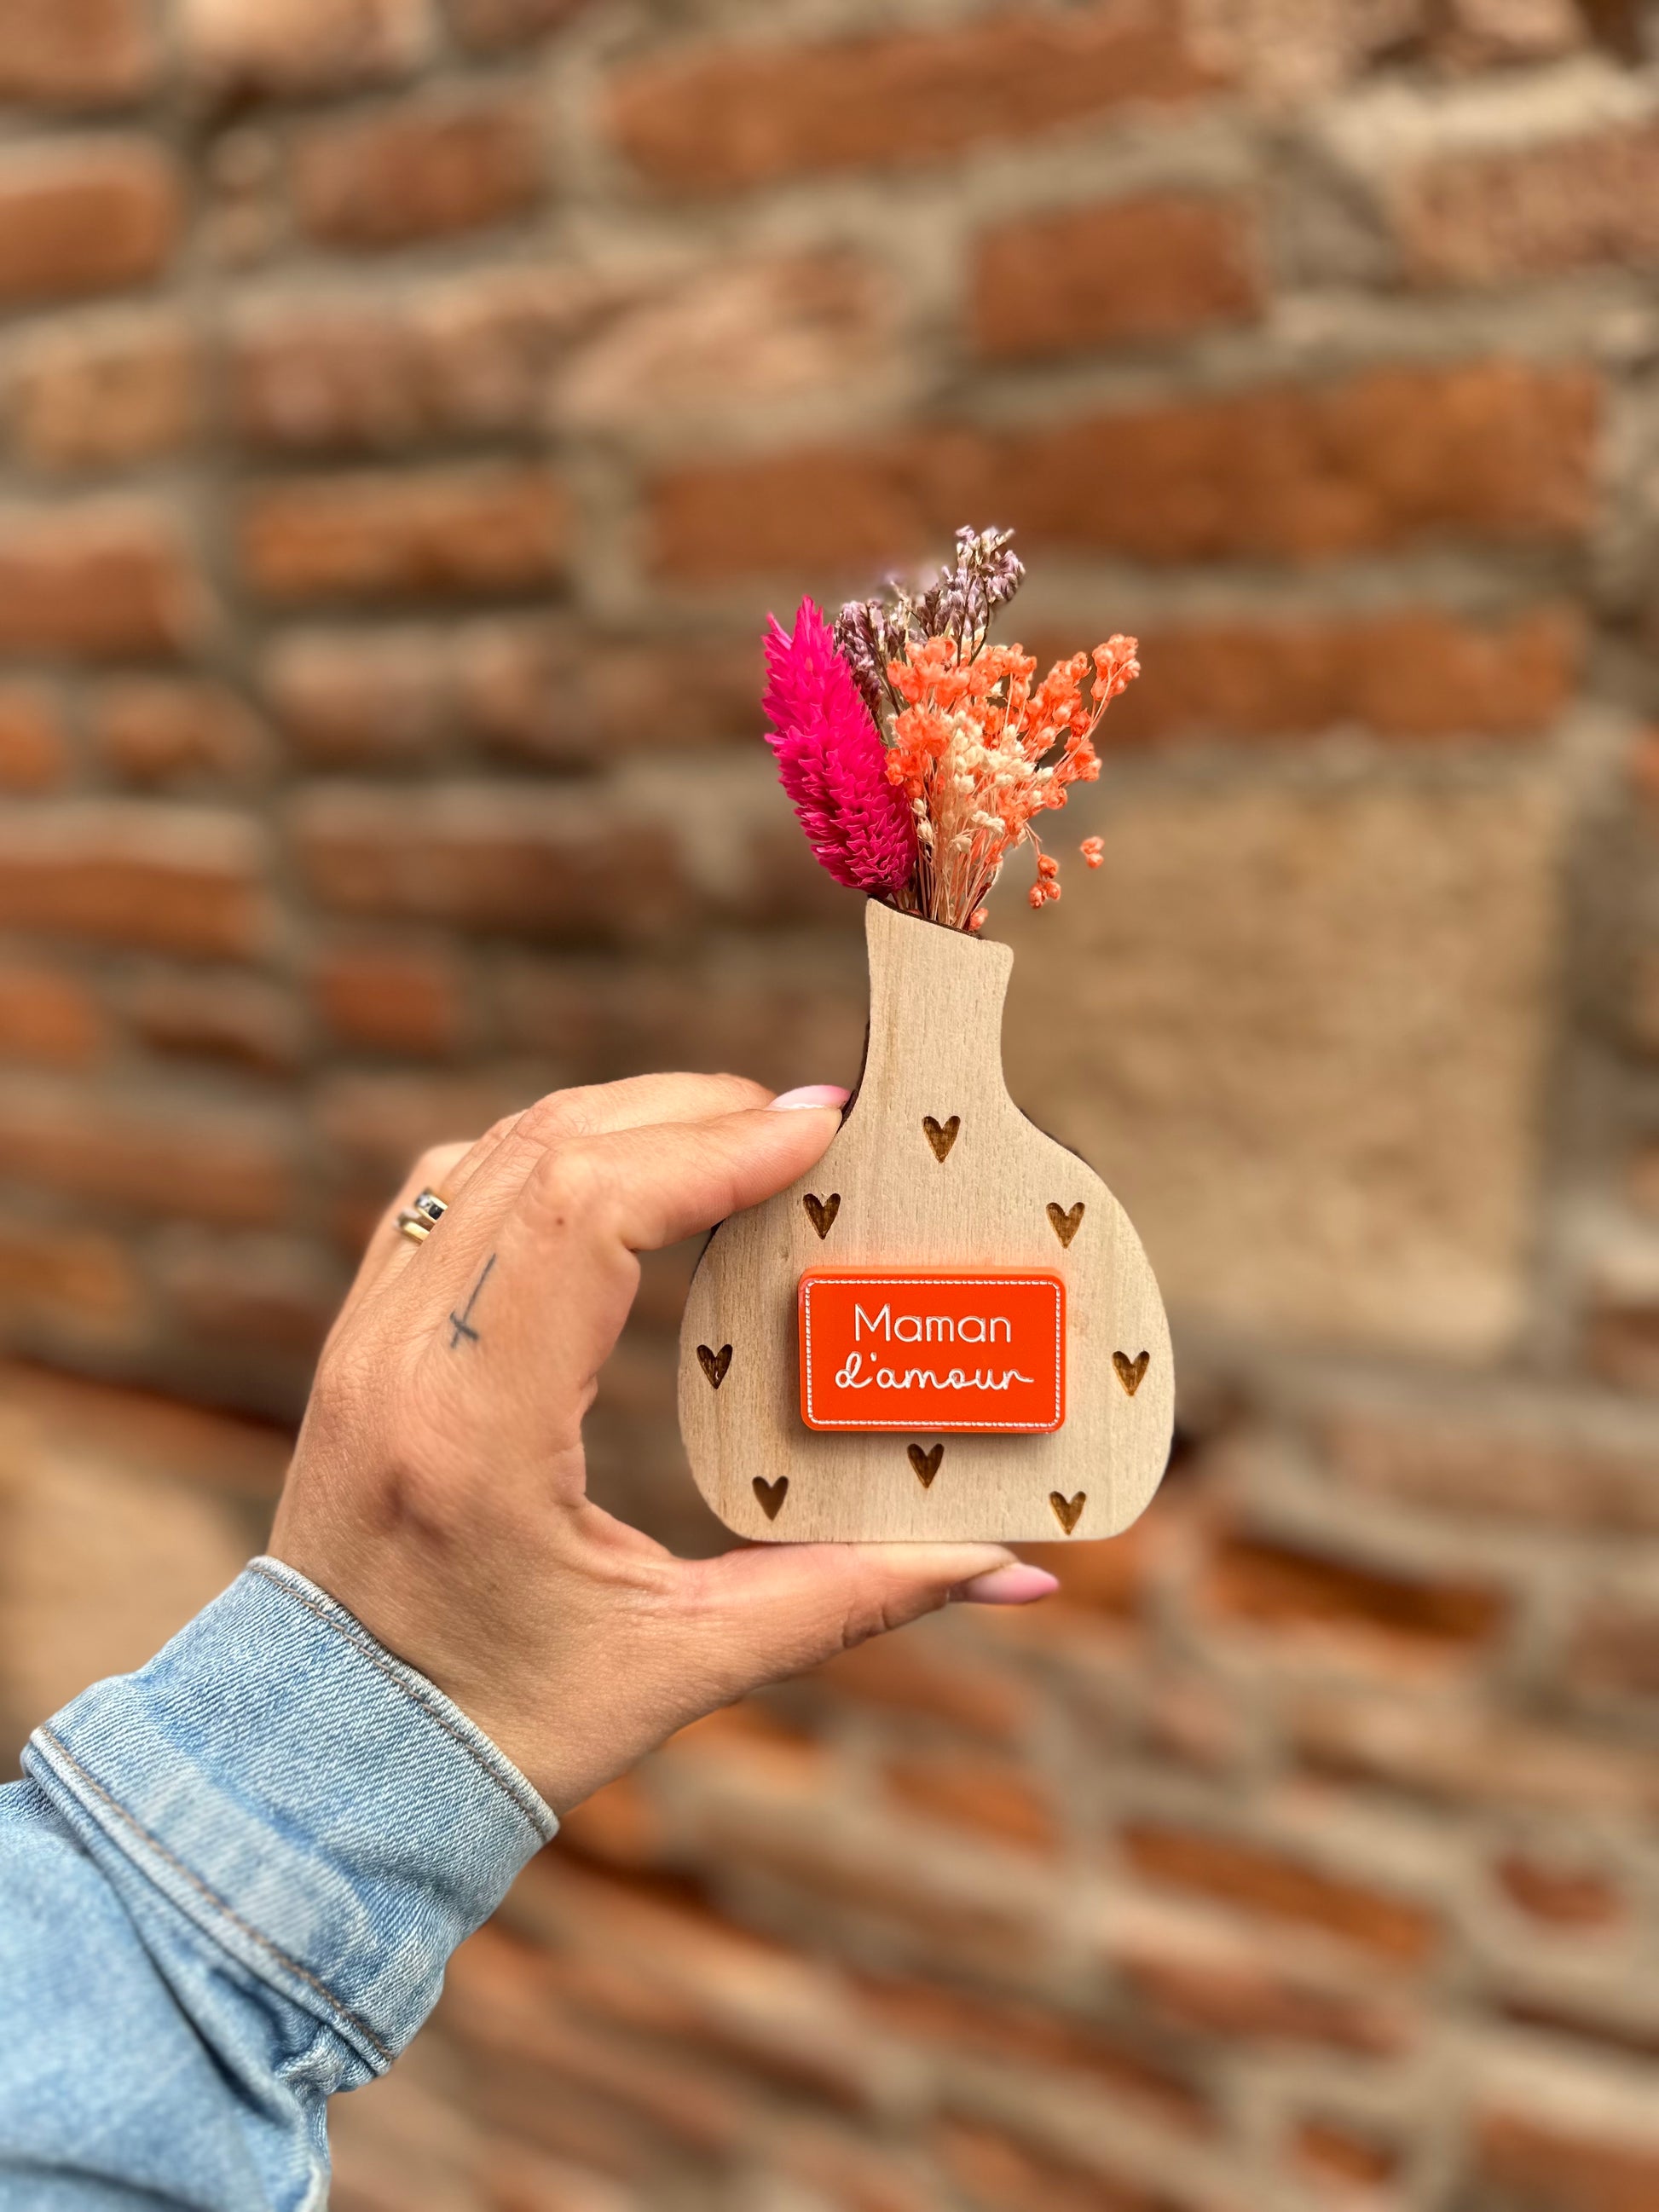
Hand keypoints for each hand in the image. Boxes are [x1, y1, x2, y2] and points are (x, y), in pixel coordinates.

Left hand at [270, 1074, 1056, 1812]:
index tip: (819, 1132)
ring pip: (490, 1154)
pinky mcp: (359, 1339)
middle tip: (808, 1127)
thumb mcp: (685, 1664)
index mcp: (479, 1434)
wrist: (327, 1760)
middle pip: (547, 1155)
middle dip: (690, 1112)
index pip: (587, 1215)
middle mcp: (406, 1362)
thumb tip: (1013, 1565)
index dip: (711, 1147)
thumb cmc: (505, 1724)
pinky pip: (448, 1189)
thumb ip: (856, 1598)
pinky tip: (621, 1168)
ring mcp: (367, 1341)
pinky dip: (544, 1153)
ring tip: (735, 1133)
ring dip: (620, 1120)